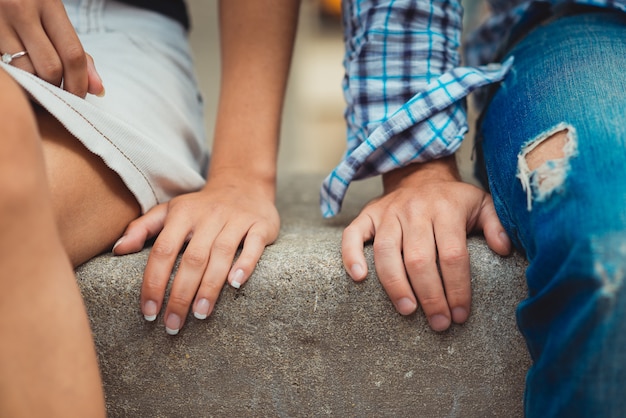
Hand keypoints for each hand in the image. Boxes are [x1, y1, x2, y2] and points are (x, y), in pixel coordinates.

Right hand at [0, 0, 102, 96]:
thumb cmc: (26, 3)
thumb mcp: (53, 17)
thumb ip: (74, 51)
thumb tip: (97, 89)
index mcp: (49, 4)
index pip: (73, 54)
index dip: (80, 83)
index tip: (79, 97)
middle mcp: (22, 10)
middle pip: (50, 68)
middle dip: (58, 88)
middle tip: (57, 93)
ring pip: (26, 72)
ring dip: (36, 86)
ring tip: (37, 82)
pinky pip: (6, 68)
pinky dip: (19, 78)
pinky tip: (21, 76)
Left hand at [113, 176, 279, 334]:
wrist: (244, 185)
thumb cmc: (201, 207)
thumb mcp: (170, 211)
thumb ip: (142, 229)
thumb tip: (117, 250)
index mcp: (182, 214)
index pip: (163, 251)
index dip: (154, 282)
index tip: (150, 312)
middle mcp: (209, 216)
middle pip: (192, 258)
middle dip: (180, 294)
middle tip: (173, 324)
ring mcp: (236, 219)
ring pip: (221, 254)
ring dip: (210, 287)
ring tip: (200, 314)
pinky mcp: (260, 225)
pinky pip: (253, 245)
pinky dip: (245, 264)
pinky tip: (235, 284)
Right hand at [341, 157, 510, 331]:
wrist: (419, 174)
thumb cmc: (452, 199)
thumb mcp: (481, 203)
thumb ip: (496, 224)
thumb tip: (504, 249)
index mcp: (446, 208)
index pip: (452, 255)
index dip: (457, 288)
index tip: (461, 315)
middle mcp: (415, 209)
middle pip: (419, 258)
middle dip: (430, 296)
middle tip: (438, 323)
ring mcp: (388, 212)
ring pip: (386, 251)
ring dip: (395, 284)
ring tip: (407, 310)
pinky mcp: (367, 214)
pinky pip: (353, 234)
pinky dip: (351, 255)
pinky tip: (359, 278)